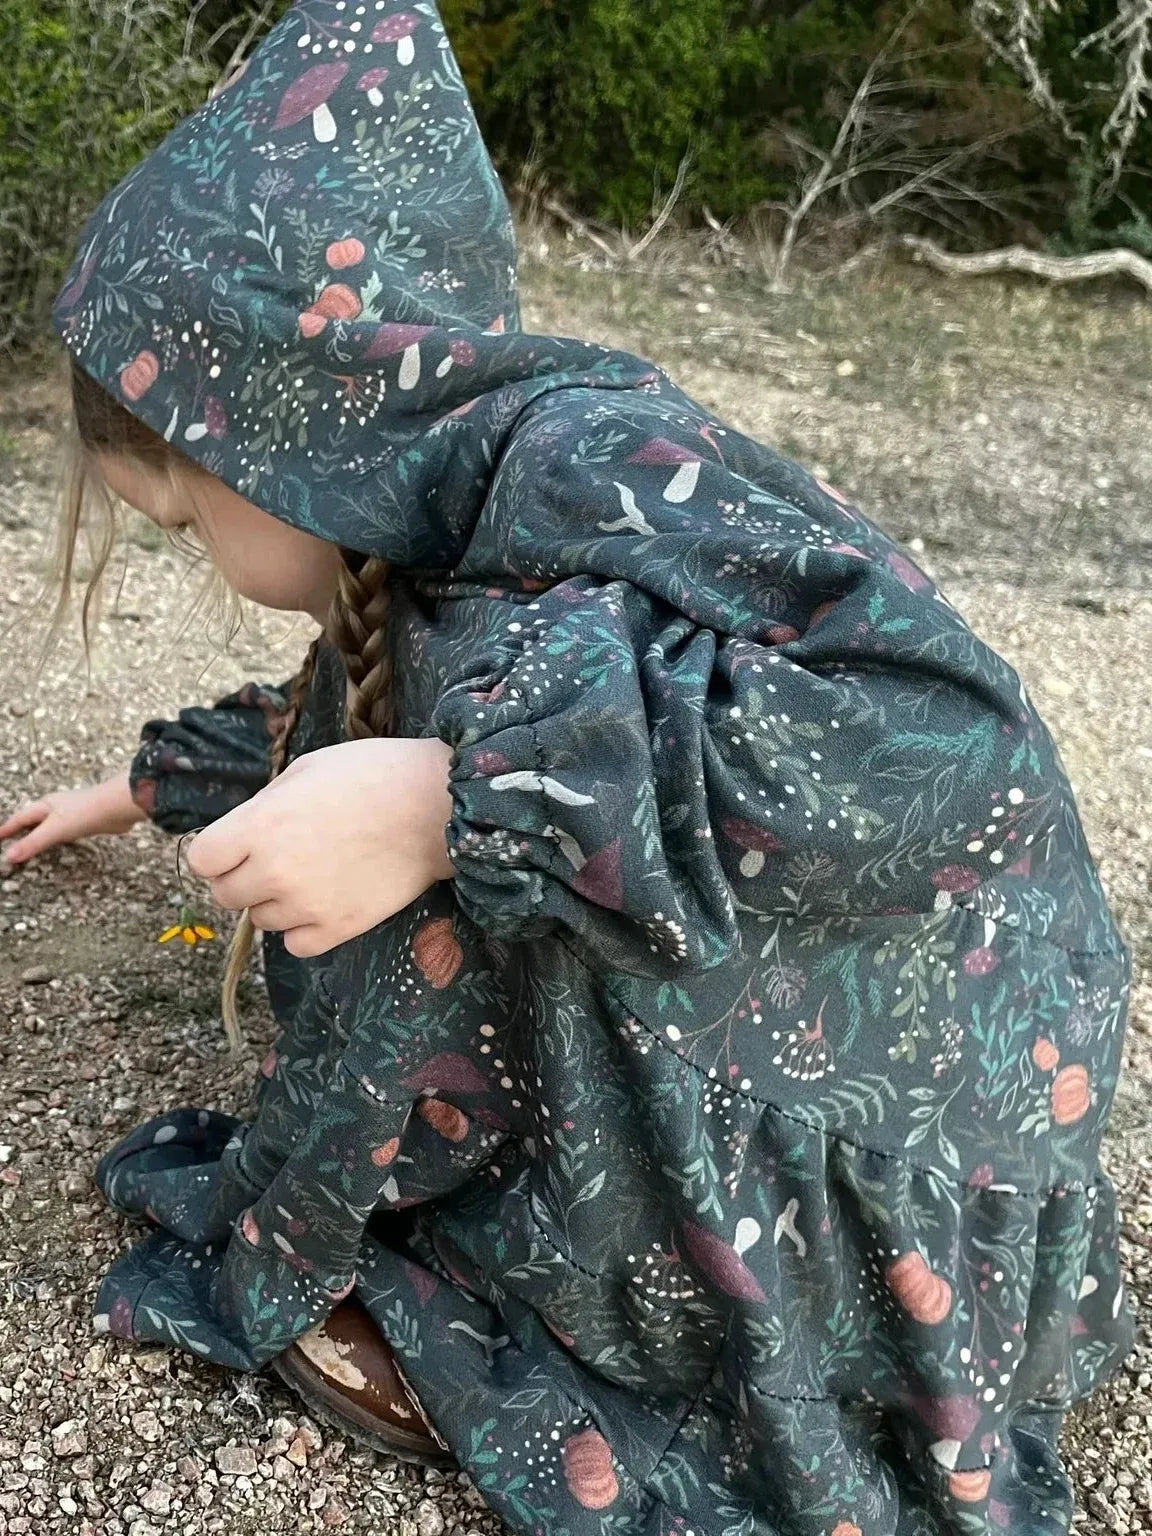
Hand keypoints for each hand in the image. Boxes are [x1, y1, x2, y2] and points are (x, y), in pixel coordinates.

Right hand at [0, 771, 145, 865]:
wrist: (118, 806)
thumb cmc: (86, 813)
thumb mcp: (54, 830)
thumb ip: (33, 843)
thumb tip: (9, 856)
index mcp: (45, 806)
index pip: (20, 818)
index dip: (7, 829)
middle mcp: (57, 807)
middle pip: (34, 819)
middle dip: (22, 829)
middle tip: (10, 839)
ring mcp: (73, 812)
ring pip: (50, 824)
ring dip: (40, 833)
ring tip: (33, 841)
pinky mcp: (88, 820)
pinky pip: (67, 829)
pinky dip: (58, 836)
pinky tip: (63, 840)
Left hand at [187, 736, 455, 957]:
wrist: (434, 805)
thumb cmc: (371, 774)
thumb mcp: (305, 770)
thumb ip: (265, 806)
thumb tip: (245, 833)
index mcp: (259, 825)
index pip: (202, 860)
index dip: (218, 852)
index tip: (238, 845)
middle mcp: (274, 870)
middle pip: (226, 895)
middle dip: (244, 877)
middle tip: (278, 859)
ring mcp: (305, 903)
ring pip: (262, 920)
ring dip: (277, 902)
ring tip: (313, 875)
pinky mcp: (338, 927)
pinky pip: (296, 944)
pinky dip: (304, 928)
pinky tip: (325, 901)